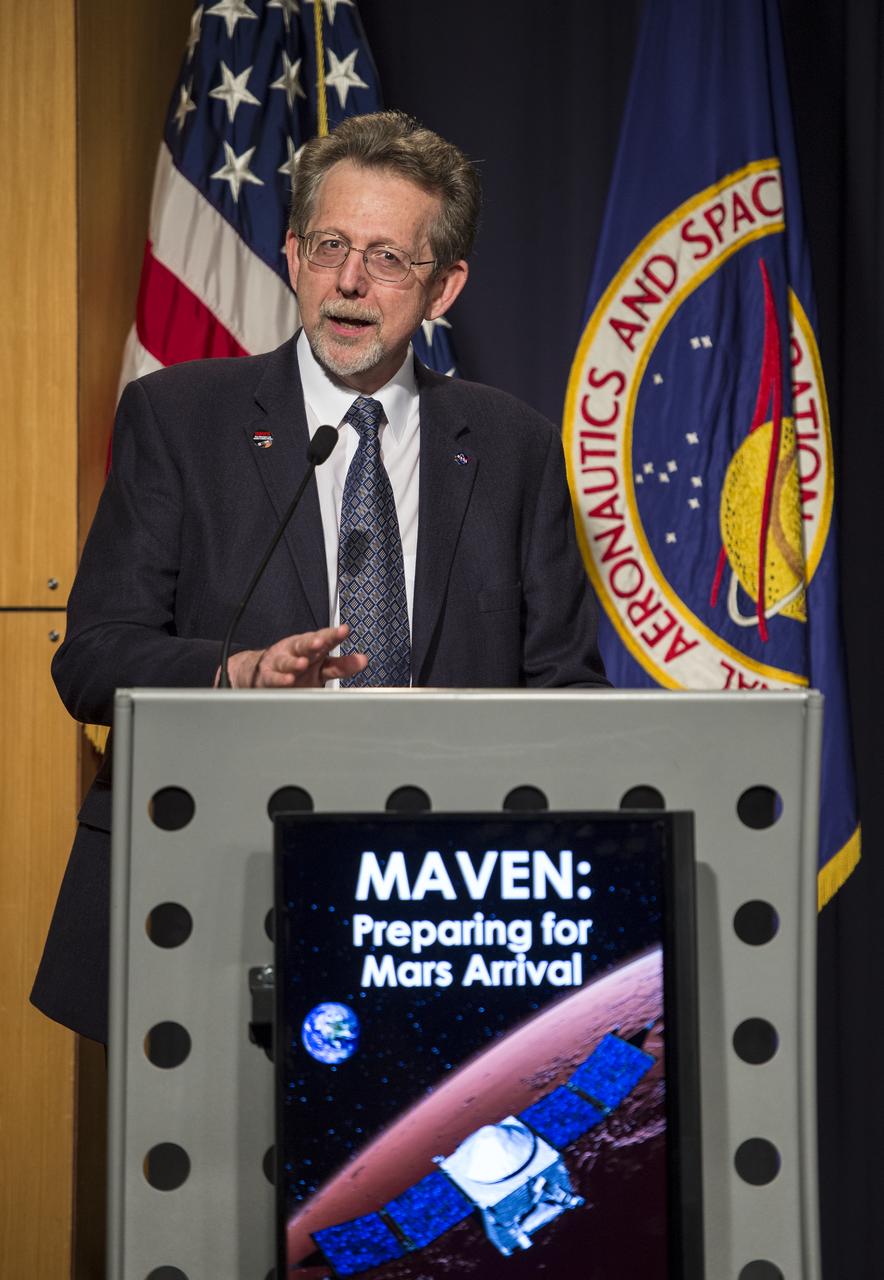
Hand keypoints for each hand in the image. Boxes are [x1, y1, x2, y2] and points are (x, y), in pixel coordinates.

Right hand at [220, 625, 366, 687]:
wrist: (265, 674)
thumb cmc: (299, 668)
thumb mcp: (322, 667)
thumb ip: (342, 665)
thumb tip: (363, 661)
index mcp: (313, 648)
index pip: (325, 639)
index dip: (334, 635)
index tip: (344, 631)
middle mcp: (298, 652)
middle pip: (305, 645)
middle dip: (313, 642)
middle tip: (322, 641)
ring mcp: (282, 662)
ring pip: (288, 661)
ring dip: (294, 662)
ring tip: (302, 663)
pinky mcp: (268, 675)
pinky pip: (274, 677)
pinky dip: (280, 679)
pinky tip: (287, 680)